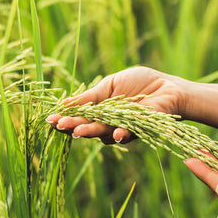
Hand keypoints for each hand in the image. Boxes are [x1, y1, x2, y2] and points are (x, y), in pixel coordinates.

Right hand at [46, 66, 190, 143]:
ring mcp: (122, 128)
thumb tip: (64, 103)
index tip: (50, 119)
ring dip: (91, 131)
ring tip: (78, 130)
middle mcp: (108, 123)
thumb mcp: (110, 85)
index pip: (78, 117)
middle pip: (87, 127)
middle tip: (61, 126)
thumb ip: (91, 97)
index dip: (65, 118)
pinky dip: (121, 134)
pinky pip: (128, 134)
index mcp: (99, 111)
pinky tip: (115, 134)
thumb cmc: (140, 83)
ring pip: (103, 133)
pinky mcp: (140, 130)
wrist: (168, 87)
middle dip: (73, 126)